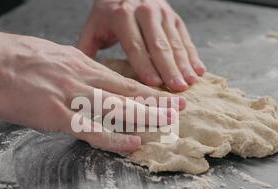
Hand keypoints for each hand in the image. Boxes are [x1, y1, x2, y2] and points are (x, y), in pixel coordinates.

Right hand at [0, 31, 184, 152]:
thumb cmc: (8, 59)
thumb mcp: (46, 56)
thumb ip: (66, 70)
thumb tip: (78, 82)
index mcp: (77, 62)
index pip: (120, 78)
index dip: (144, 87)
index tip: (163, 93)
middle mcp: (80, 76)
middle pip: (127, 91)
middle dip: (156, 100)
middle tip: (180, 107)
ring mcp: (70, 95)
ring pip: (117, 108)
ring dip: (145, 117)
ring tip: (168, 124)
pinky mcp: (55, 114)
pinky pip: (93, 129)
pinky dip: (116, 138)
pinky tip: (134, 143)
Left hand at [78, 0, 205, 90]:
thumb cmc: (107, 14)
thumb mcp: (93, 27)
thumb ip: (87, 50)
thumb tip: (78, 78)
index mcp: (122, 15)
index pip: (135, 44)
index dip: (145, 64)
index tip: (153, 83)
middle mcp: (144, 11)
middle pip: (159, 44)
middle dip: (169, 68)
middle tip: (177, 89)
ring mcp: (162, 13)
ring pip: (175, 41)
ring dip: (184, 64)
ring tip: (190, 83)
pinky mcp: (174, 17)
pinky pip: (185, 37)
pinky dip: (193, 55)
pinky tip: (199, 71)